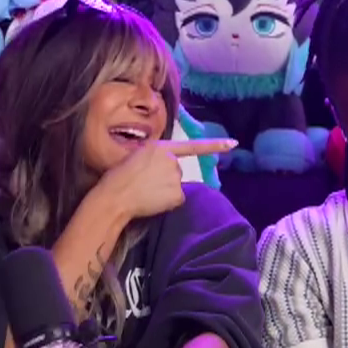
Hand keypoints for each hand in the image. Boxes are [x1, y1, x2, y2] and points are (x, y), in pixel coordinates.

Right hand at [87, 139, 238, 223]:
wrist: (114, 196)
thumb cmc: (117, 177)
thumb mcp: (134, 157)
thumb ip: (153, 158)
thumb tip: (160, 168)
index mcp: (160, 147)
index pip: (191, 146)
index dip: (214, 145)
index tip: (233, 144)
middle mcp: (172, 160)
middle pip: (176, 172)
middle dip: (165, 179)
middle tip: (145, 184)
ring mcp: (176, 177)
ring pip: (176, 187)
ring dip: (165, 191)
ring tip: (145, 193)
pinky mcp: (177, 194)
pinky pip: (176, 200)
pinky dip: (167, 203)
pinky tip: (152, 201)